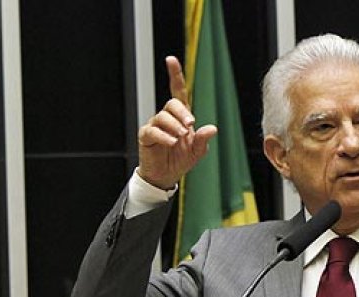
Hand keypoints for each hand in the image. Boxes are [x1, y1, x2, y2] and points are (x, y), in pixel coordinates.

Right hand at [137, 56, 217, 188]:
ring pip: (163, 116)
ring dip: (174, 126)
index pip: (178, 92)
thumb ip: (203, 140)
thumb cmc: (181, 160)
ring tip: (181, 138)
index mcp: (181, 117)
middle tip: (190, 125)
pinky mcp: (146, 136)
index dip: (175, 75)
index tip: (170, 60)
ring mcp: (155, 126)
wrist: (166, 175)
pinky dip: (164, 136)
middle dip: (182, 112)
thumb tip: (212, 128)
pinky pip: (153, 131)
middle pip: (172, 103)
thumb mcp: (197, 151)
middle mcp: (167, 118)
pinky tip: (172, 142)